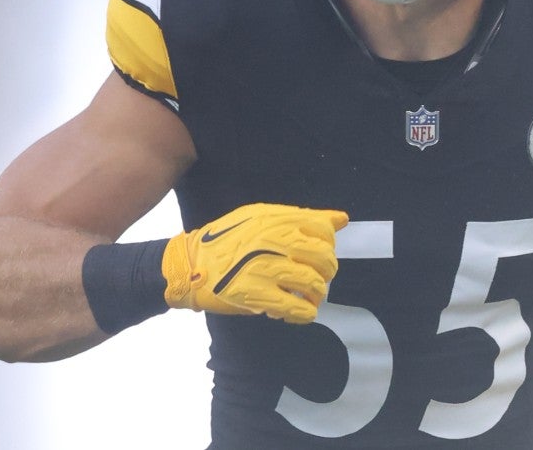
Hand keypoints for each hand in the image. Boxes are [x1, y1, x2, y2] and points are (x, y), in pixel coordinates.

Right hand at [162, 202, 347, 323]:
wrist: (191, 264)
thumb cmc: (227, 240)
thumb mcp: (261, 217)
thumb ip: (302, 217)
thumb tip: (341, 219)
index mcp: (277, 221)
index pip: (324, 231)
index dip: (327, 246)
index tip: (316, 256)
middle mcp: (275, 242)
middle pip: (324, 259)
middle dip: (326, 273)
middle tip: (314, 278)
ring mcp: (267, 270)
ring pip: (315, 285)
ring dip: (315, 295)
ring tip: (304, 296)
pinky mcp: (258, 296)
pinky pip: (298, 309)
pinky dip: (304, 314)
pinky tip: (295, 311)